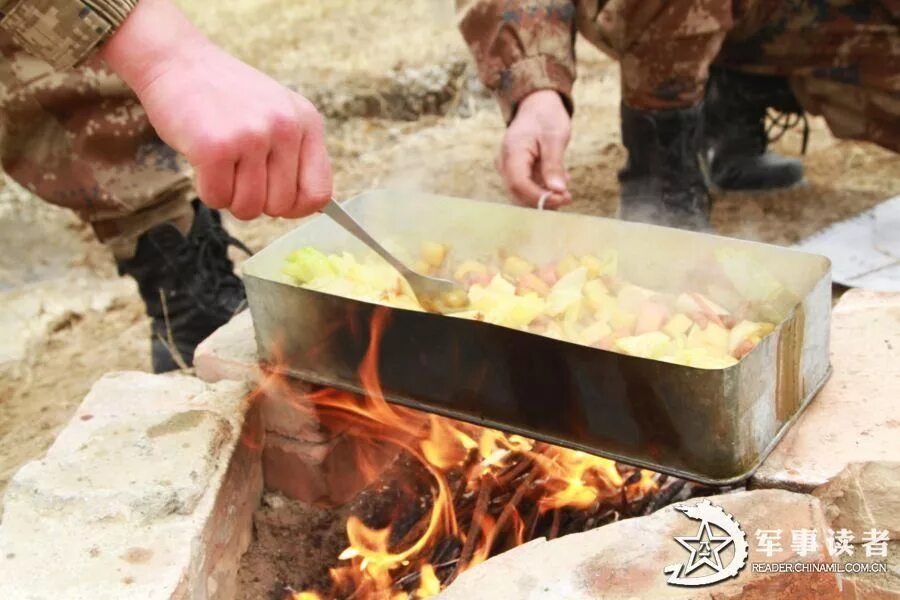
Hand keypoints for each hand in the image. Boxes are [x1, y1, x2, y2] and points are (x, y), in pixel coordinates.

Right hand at [101, 0, 331, 219]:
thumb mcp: (276, 114)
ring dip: (229, 196)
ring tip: (220, 163)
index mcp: (307, 122)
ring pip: (249, 208)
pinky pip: (218, 199)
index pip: (319, 193)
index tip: (275, 198)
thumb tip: (306, 207)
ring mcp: (252, 136)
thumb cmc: (226, 96)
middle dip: (255, 200)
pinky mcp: (216, 147)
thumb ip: (295, 155)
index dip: (296, 208)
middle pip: (281, 206)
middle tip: (236, 171)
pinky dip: (206, 190)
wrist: (177, 61)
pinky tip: (202, 161)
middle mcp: (285, 128)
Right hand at [499, 90, 571, 208]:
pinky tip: (560, 178)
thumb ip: (554, 165)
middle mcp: (505, 163)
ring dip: (545, 195)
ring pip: (523, 194)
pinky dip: (544, 188)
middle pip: (518, 194)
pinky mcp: (515, 171)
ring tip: (566, 183)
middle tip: (568, 197)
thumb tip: (558, 190)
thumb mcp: (555, 138)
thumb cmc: (546, 117)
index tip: (562, 198)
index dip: (540, 197)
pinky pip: (527, 187)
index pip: (519, 185)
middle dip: (543, 200)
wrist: (537, 105)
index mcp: (511, 153)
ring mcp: (508, 169)